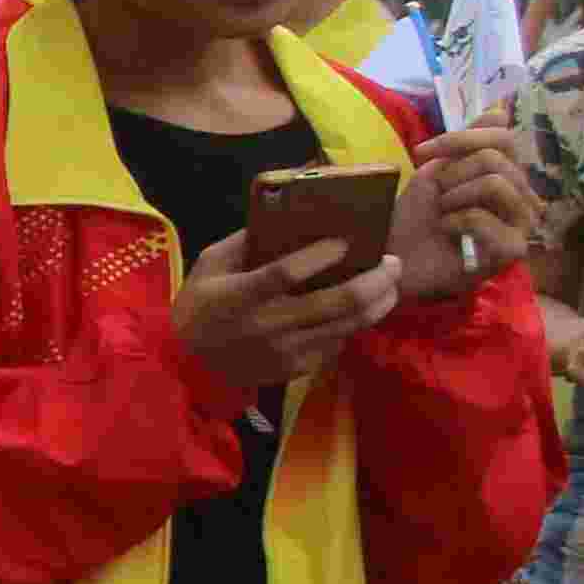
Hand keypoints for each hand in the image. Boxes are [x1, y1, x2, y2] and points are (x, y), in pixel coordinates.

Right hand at [173, 224, 401, 395]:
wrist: (190, 366)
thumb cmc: (199, 305)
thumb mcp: (209, 264)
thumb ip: (245, 242)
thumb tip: (285, 216)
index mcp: (241, 295)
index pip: (285, 273)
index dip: (320, 256)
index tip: (346, 240)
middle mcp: (269, 325)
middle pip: (339, 303)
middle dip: (376, 280)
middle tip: (393, 262)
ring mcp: (288, 351)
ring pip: (351, 325)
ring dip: (380, 302)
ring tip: (389, 283)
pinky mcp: (299, 367)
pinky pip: (339, 341)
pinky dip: (355, 322)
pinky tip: (360, 308)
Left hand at [390, 123, 542, 302]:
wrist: (396, 258)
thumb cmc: (417, 216)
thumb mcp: (437, 170)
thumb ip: (469, 142)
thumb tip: (501, 110)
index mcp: (509, 174)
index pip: (503, 137)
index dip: (460, 138)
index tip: (422, 152)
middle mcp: (523, 197)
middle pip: (497, 159)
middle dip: (453, 173)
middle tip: (437, 194)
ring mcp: (521, 225)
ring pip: (496, 184)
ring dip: (455, 195)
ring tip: (443, 212)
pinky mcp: (511, 251)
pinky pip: (485, 218)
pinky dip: (455, 220)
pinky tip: (446, 231)